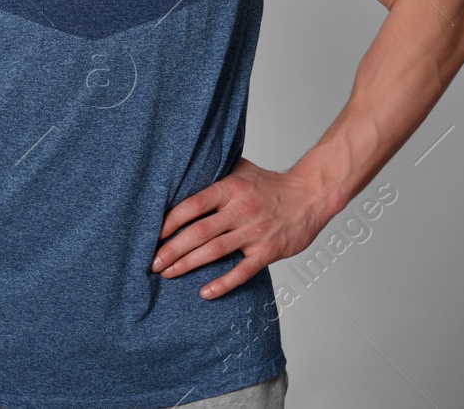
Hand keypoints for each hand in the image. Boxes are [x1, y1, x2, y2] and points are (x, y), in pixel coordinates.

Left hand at [152, 158, 334, 300]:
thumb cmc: (272, 184)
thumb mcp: (243, 170)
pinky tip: (205, 293)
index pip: (193, 204)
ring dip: (188, 264)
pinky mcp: (268, 251)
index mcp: (231, 188)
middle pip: (199, 231)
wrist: (310, 195)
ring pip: (215, 251)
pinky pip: (242, 271)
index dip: (170, 221)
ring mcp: (255, 231)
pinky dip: (223, 283)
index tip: (152, 234)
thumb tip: (185, 173)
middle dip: (172, 248)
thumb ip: (216, 173)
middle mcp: (241, 209)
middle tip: (152, 262)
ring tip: (168, 274)